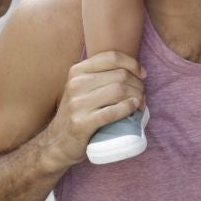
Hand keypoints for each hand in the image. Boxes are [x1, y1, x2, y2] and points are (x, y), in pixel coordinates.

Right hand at [48, 52, 145, 168]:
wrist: (57, 142)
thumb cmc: (78, 113)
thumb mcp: (82, 88)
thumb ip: (101, 76)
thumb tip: (136, 71)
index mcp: (77, 71)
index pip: (112, 57)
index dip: (132, 64)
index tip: (142, 74)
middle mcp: (76, 84)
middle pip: (120, 75)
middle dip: (138, 84)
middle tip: (142, 94)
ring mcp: (78, 104)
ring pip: (119, 90)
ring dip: (137, 96)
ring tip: (140, 103)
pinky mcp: (82, 123)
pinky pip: (113, 111)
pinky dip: (129, 108)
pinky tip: (134, 108)